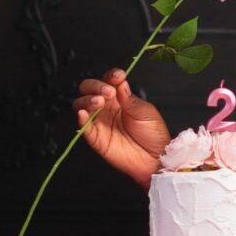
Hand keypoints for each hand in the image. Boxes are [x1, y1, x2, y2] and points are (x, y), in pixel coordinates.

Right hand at [72, 69, 170, 184]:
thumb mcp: (146, 112)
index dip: (110, 76)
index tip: (118, 76)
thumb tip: (120, 84)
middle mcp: (107, 108)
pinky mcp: (96, 137)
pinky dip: (80, 119)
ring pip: (81, 105)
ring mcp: (100, 122)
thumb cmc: (153, 135)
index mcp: (119, 99)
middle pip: (89, 90)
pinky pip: (83, 126)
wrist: (154, 158)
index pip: (108, 81)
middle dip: (95, 86)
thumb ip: (130, 99)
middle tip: (108, 91)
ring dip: (87, 100)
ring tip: (99, 102)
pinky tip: (84, 114)